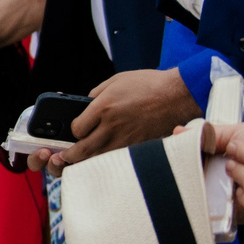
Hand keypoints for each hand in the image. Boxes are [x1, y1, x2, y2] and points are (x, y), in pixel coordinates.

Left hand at [51, 68, 201, 167]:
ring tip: (80, 162)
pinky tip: (104, 161)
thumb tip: (85, 105)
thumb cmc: (148, 85)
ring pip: (99, 159)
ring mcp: (126, 139)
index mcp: (103, 107)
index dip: (73, 131)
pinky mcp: (139, 148)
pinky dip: (108, 162)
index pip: (77, 129)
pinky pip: (117, 159)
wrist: (178, 96)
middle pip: (83, 149)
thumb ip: (96, 94)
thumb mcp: (116, 81)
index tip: (76, 131)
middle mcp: (112, 126)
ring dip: (86, 162)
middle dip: (70, 155)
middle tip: (64, 157)